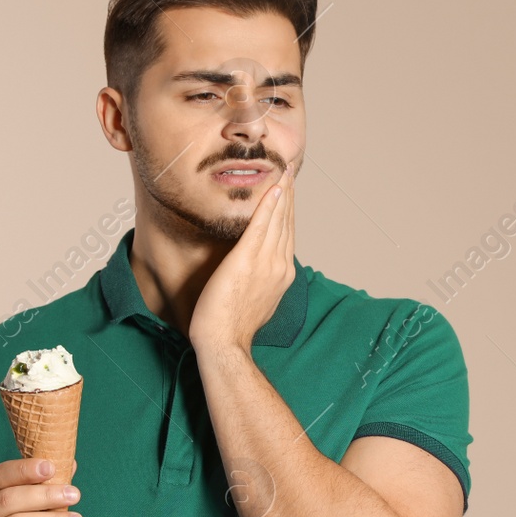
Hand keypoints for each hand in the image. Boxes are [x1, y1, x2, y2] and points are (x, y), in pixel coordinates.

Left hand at [189, 159, 296, 354]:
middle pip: (287, 224)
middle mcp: (280, 266)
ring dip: (282, 195)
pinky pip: (261, 226)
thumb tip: (260, 275)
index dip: (289, 213)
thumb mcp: (257, 301)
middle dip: (289, 197)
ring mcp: (266, 262)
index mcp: (283, 275)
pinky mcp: (247, 259)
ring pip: (278, 221)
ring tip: (284, 174)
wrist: (225, 342)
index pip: (288, 236)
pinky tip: (273, 189)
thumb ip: (262, 282)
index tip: (289, 195)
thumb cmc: (233, 328)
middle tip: (290, 174)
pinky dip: (269, 206)